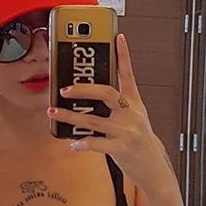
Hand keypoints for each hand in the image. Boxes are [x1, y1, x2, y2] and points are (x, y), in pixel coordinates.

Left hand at [46, 33, 176, 196]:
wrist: (153, 168)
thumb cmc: (139, 142)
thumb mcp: (135, 118)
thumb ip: (118, 105)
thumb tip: (90, 94)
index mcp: (135, 103)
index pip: (129, 74)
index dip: (124, 55)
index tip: (117, 36)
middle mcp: (131, 114)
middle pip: (106, 92)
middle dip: (83, 89)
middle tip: (64, 89)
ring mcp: (125, 131)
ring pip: (92, 119)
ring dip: (68, 116)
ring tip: (52, 112)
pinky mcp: (120, 148)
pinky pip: (94, 143)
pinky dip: (80, 143)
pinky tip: (71, 143)